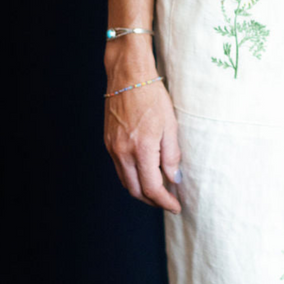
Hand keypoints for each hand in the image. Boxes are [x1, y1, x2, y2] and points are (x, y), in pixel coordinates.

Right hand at [104, 70, 182, 213]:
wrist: (128, 76)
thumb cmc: (152, 96)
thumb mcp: (170, 125)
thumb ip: (171, 155)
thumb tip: (174, 180)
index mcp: (141, 148)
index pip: (152, 187)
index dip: (164, 201)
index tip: (176, 207)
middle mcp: (122, 152)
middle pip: (136, 190)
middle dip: (153, 201)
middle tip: (169, 201)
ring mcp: (112, 148)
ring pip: (126, 181)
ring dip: (141, 190)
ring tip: (159, 190)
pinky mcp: (108, 142)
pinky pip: (119, 168)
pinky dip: (132, 177)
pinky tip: (145, 172)